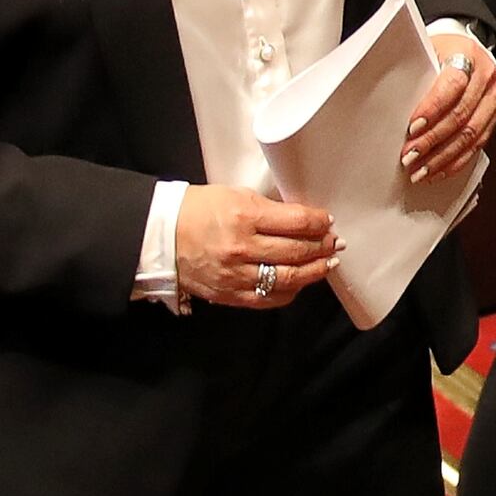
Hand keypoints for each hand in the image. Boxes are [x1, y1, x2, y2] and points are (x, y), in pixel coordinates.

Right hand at [174, 184, 338, 309]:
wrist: (160, 235)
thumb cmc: (198, 210)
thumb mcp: (236, 196)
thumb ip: (270, 209)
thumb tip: (303, 219)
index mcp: (244, 216)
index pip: (298, 222)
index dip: (320, 222)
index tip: (328, 221)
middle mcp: (242, 248)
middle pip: (297, 252)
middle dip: (322, 247)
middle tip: (334, 243)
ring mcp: (235, 275)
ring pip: (288, 279)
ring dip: (314, 271)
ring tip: (327, 264)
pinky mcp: (229, 294)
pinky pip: (267, 299)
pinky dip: (289, 292)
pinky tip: (299, 283)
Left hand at [399, 30, 495, 185]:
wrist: (468, 52)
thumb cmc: (443, 51)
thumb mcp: (428, 52)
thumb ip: (416, 74)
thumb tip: (388, 104)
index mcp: (468, 55)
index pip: (453, 84)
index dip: (432, 108)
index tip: (412, 127)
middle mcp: (487, 77)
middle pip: (461, 114)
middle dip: (433, 139)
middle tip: (410, 155)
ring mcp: (494, 98)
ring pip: (471, 135)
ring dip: (443, 156)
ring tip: (421, 170)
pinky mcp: (495, 116)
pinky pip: (478, 144)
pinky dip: (457, 161)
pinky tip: (439, 170)